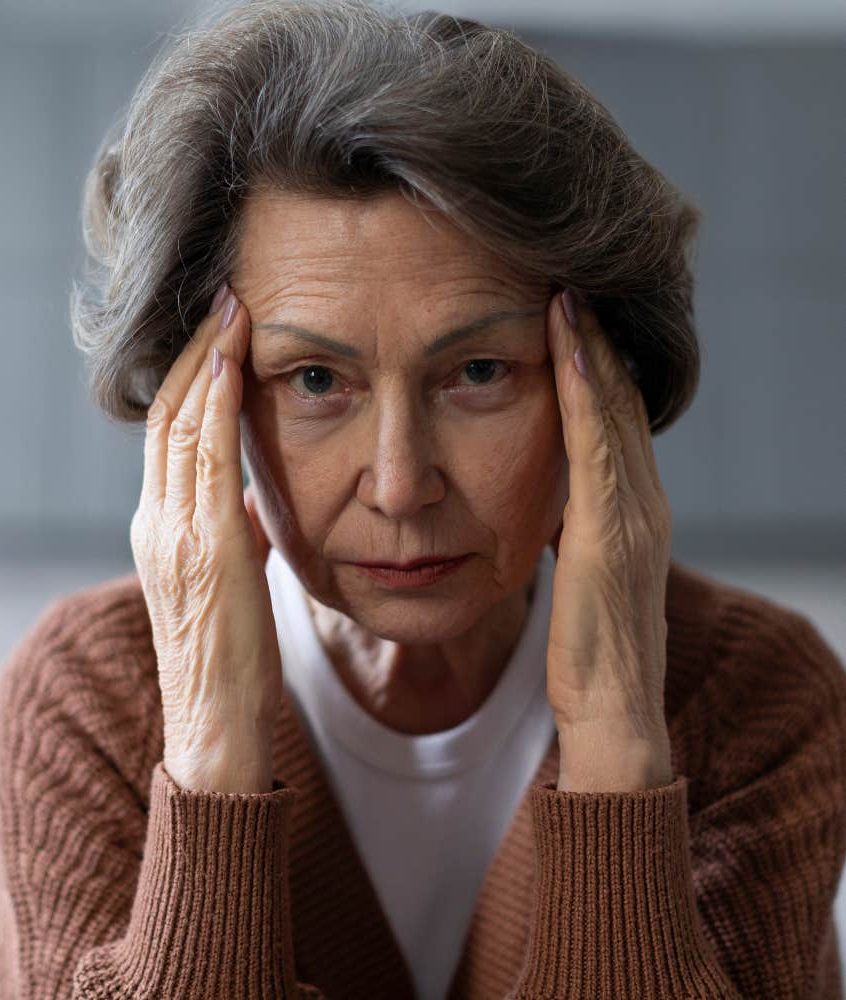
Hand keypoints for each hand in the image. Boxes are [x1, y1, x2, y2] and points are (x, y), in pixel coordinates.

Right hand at [130, 285, 281, 793]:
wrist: (214, 721)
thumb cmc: (229, 655)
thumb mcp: (230, 581)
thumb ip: (236, 534)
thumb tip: (257, 502)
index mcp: (162, 528)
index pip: (170, 434)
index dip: (192, 377)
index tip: (220, 331)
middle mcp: (158, 522)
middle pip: (168, 416)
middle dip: (197, 351)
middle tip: (223, 297)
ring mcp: (174, 531)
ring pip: (182, 425)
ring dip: (208, 361)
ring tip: (231, 310)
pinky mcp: (206, 545)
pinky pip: (207, 459)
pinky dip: (217, 406)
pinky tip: (232, 364)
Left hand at [544, 290, 673, 780]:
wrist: (613, 711)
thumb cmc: (590, 649)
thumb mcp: (582, 574)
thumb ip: (574, 529)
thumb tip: (550, 499)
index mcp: (633, 510)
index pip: (615, 421)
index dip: (598, 364)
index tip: (573, 314)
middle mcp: (644, 501)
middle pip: (620, 403)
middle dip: (599, 340)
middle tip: (575, 280)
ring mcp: (634, 514)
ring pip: (613, 411)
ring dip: (592, 347)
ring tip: (569, 292)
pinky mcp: (611, 530)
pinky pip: (596, 443)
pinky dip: (584, 389)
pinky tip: (568, 344)